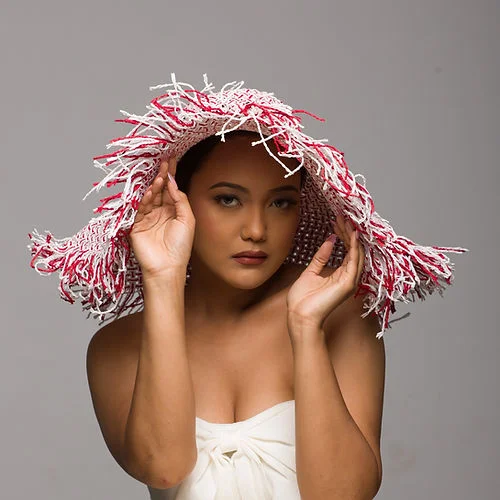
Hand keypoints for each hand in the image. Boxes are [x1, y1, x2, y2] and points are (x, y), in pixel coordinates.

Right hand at [128, 157, 195, 279]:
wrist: (167, 267)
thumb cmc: (180, 247)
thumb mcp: (188, 220)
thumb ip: (181, 200)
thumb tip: (173, 182)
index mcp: (173, 211)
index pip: (171, 189)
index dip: (171, 175)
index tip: (172, 160)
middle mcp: (160, 212)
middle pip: (160, 189)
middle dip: (162, 175)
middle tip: (164, 162)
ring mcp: (148, 218)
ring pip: (150, 197)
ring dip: (154, 186)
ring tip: (159, 176)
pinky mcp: (136, 225)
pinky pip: (139, 209)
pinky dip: (144, 199)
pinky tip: (150, 191)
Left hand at [286, 213, 364, 330]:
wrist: (299, 316)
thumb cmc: (303, 299)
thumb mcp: (311, 272)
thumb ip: (321, 257)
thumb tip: (330, 239)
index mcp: (340, 274)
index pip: (346, 250)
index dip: (343, 234)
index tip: (337, 220)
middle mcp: (348, 277)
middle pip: (352, 250)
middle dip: (347, 232)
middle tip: (342, 216)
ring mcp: (349, 281)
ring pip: (356, 253)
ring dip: (352, 236)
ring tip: (347, 221)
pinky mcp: (347, 284)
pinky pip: (354, 262)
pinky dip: (354, 248)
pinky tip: (352, 235)